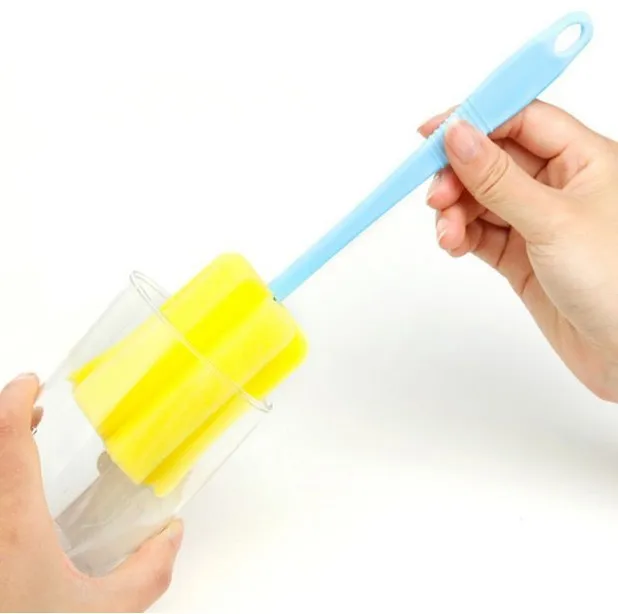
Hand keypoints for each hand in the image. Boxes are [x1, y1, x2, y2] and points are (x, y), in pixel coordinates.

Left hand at [0, 374, 182, 612]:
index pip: (8, 439)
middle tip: (32, 408)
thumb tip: (171, 535)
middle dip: (4, 415)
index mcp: (14, 525)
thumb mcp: (104, 613)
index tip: (33, 382)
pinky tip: (13, 486)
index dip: (16, 400)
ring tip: (21, 439)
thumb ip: (147, 573)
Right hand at [420, 100, 617, 401]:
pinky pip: (480, 233)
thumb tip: (458, 136)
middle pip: (493, 160)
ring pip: (480, 200)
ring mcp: (537, 223)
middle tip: (436, 193)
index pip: (521, 121)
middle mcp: (559, 186)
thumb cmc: (616, 281)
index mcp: (584, 159)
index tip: (432, 132)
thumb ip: (499, 179)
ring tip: (448, 232)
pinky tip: (453, 243)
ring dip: (455, 211)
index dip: (476, 120)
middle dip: (458, 175)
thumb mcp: (552, 221)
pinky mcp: (521, 256)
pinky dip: (460, 235)